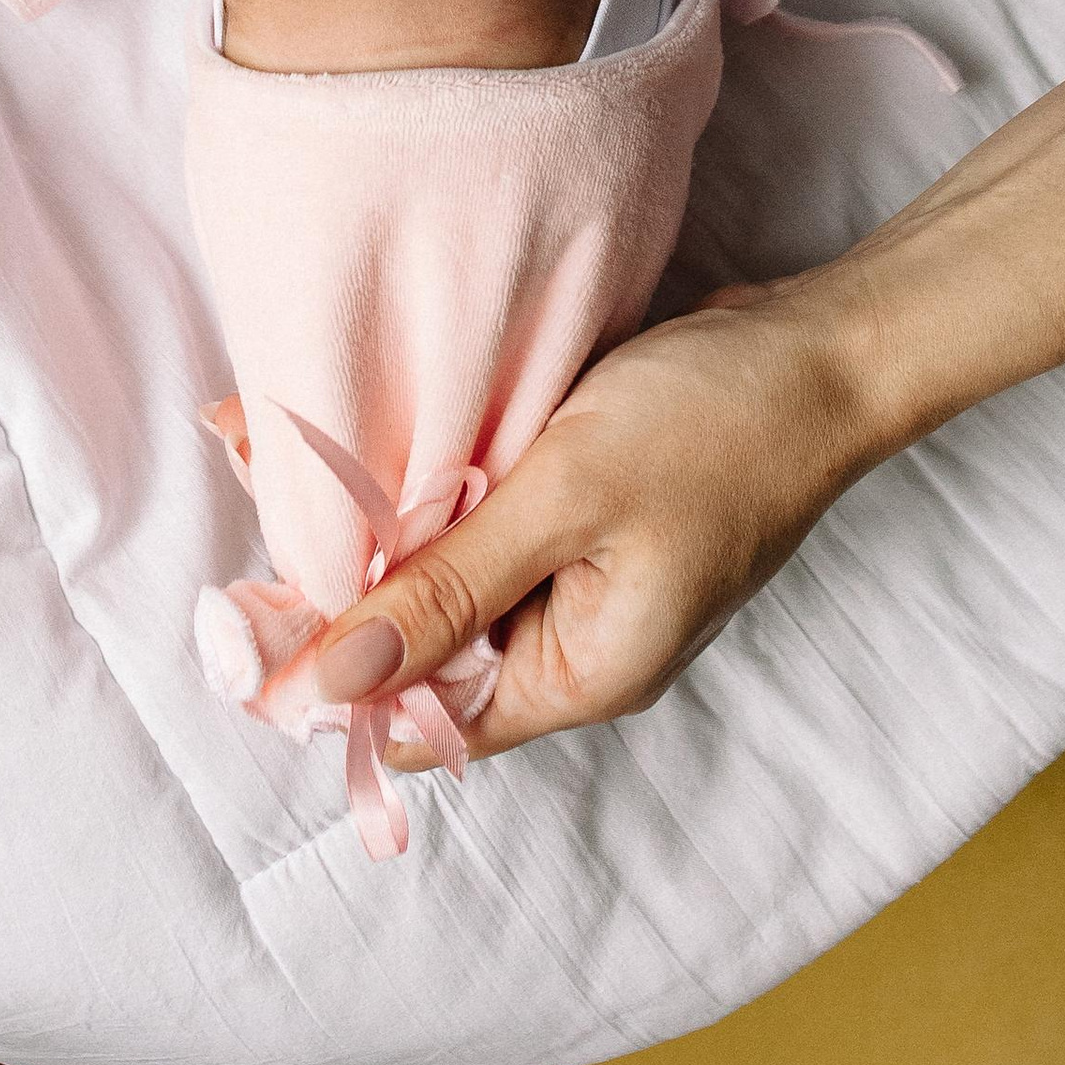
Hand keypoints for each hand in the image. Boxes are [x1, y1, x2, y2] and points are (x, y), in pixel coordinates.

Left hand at [310, 277, 882, 752]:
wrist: (823, 349)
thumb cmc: (712, 425)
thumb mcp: (563, 499)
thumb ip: (445, 589)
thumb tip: (328, 681)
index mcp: (581, 675)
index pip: (422, 715)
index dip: (331, 675)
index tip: (241, 615)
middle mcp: (580, 645)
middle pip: (430, 649)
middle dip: (345, 584)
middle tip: (261, 488)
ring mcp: (589, 581)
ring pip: (454, 580)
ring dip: (387, 529)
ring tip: (295, 451)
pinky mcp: (591, 519)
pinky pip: (491, 527)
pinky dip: (438, 491)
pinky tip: (386, 438)